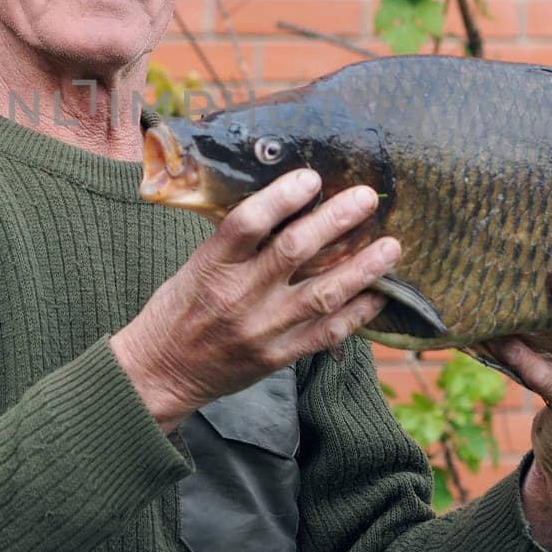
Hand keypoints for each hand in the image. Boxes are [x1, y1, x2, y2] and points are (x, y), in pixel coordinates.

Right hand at [112, 168, 400, 432]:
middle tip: (366, 198)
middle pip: (293, 251)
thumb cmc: (178, 309)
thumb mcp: (196, 265)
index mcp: (212, 266)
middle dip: (336, 221)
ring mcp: (261, 330)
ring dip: (362, 268)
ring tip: (391, 246)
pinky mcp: (277, 357)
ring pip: (321, 294)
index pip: (247, 222)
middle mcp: (238, 296)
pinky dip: (357, 313)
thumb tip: (287, 205)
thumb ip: (237, 242)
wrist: (160, 373)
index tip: (311, 178)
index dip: (282, 196)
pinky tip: (379, 293)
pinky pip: (326, 334)